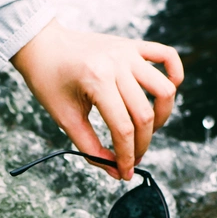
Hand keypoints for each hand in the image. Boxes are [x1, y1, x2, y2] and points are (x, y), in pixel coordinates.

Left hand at [10, 19, 183, 180]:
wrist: (41, 45)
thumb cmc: (48, 80)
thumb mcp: (64, 117)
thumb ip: (90, 147)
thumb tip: (114, 171)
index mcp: (97, 80)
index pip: (123, 128)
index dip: (127, 157)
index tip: (125, 173)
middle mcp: (117, 63)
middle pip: (145, 114)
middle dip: (142, 145)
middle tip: (133, 158)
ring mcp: (128, 52)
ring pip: (164, 89)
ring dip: (162, 116)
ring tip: (147, 129)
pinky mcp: (133, 45)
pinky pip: (166, 56)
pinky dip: (174, 74)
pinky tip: (167, 92)